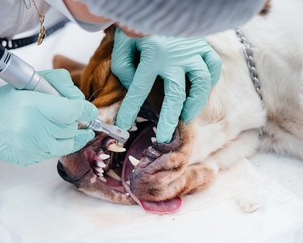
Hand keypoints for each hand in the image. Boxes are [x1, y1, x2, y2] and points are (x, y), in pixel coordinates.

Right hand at [0, 69, 97, 165]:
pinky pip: (56, 152)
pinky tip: (56, 136)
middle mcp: (36, 128)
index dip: (86, 110)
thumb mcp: (31, 84)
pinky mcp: (31, 158)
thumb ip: (59, 85)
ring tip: (70, 127)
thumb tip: (80, 101)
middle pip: (72, 127)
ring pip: (68, 142)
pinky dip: (60, 144)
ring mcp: (33, 147)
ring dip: (71, 134)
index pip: (73, 111)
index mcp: (35, 106)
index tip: (90, 111)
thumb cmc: (4, 102)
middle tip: (70, 116)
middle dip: (75, 121)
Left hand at [111, 28, 221, 142]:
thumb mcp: (122, 43)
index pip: (139, 90)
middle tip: (164, 137)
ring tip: (186, 116)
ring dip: (195, 103)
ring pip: (200, 82)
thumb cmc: (137, 24)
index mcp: (151, 56)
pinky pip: (213, 66)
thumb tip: (132, 87)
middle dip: (169, 119)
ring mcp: (192, 51)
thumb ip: (122, 67)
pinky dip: (210, 81)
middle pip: (175, 94)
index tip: (123, 127)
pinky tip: (200, 92)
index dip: (130, 110)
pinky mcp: (203, 45)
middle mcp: (174, 57)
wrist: (157, 4)